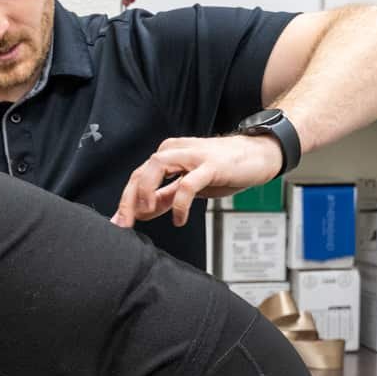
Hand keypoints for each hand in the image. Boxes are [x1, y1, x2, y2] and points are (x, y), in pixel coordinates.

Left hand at [112, 133, 284, 227]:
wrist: (257, 156)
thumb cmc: (224, 169)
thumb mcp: (189, 185)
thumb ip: (166, 196)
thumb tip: (144, 211)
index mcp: (169, 155)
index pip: (138, 176)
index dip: (125, 200)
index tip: (119, 222)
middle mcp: (176, 151)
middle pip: (141, 172)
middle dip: (128, 200)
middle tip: (124, 224)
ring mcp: (193, 157)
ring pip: (156, 168)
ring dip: (145, 194)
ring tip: (145, 215)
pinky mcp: (210, 165)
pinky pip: (187, 185)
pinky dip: (179, 204)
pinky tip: (179, 219)